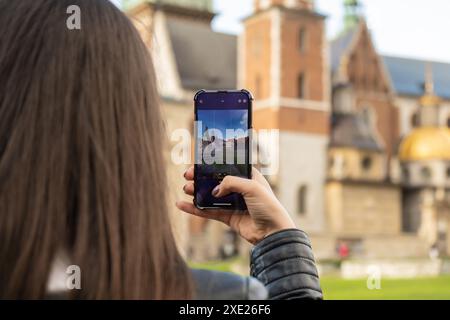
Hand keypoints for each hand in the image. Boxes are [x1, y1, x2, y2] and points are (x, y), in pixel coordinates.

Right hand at [176, 166, 295, 244]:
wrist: (273, 233)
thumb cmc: (268, 207)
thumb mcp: (252, 187)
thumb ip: (231, 182)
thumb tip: (215, 190)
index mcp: (248, 177)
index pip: (227, 167)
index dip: (212, 165)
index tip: (198, 164)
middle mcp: (240, 188)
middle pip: (215, 180)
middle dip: (200, 178)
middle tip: (187, 176)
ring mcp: (233, 203)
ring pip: (210, 196)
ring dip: (196, 192)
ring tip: (186, 189)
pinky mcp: (228, 217)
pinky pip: (208, 211)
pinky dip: (195, 209)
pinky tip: (182, 205)